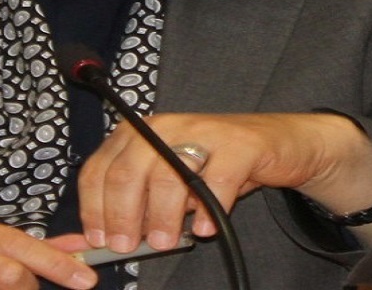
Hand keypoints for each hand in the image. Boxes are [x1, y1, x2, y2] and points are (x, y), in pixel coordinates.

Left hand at [75, 112, 371, 252]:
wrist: (277, 143)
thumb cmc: (215, 166)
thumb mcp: (169, 183)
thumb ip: (136, 206)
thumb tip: (95, 241)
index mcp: (139, 133)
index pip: (100, 168)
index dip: (94, 207)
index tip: (99, 239)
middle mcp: (164, 126)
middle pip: (128, 172)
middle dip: (123, 215)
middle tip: (127, 245)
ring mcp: (202, 132)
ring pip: (168, 175)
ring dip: (161, 216)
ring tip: (165, 242)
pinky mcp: (239, 145)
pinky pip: (217, 180)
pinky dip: (208, 210)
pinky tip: (204, 230)